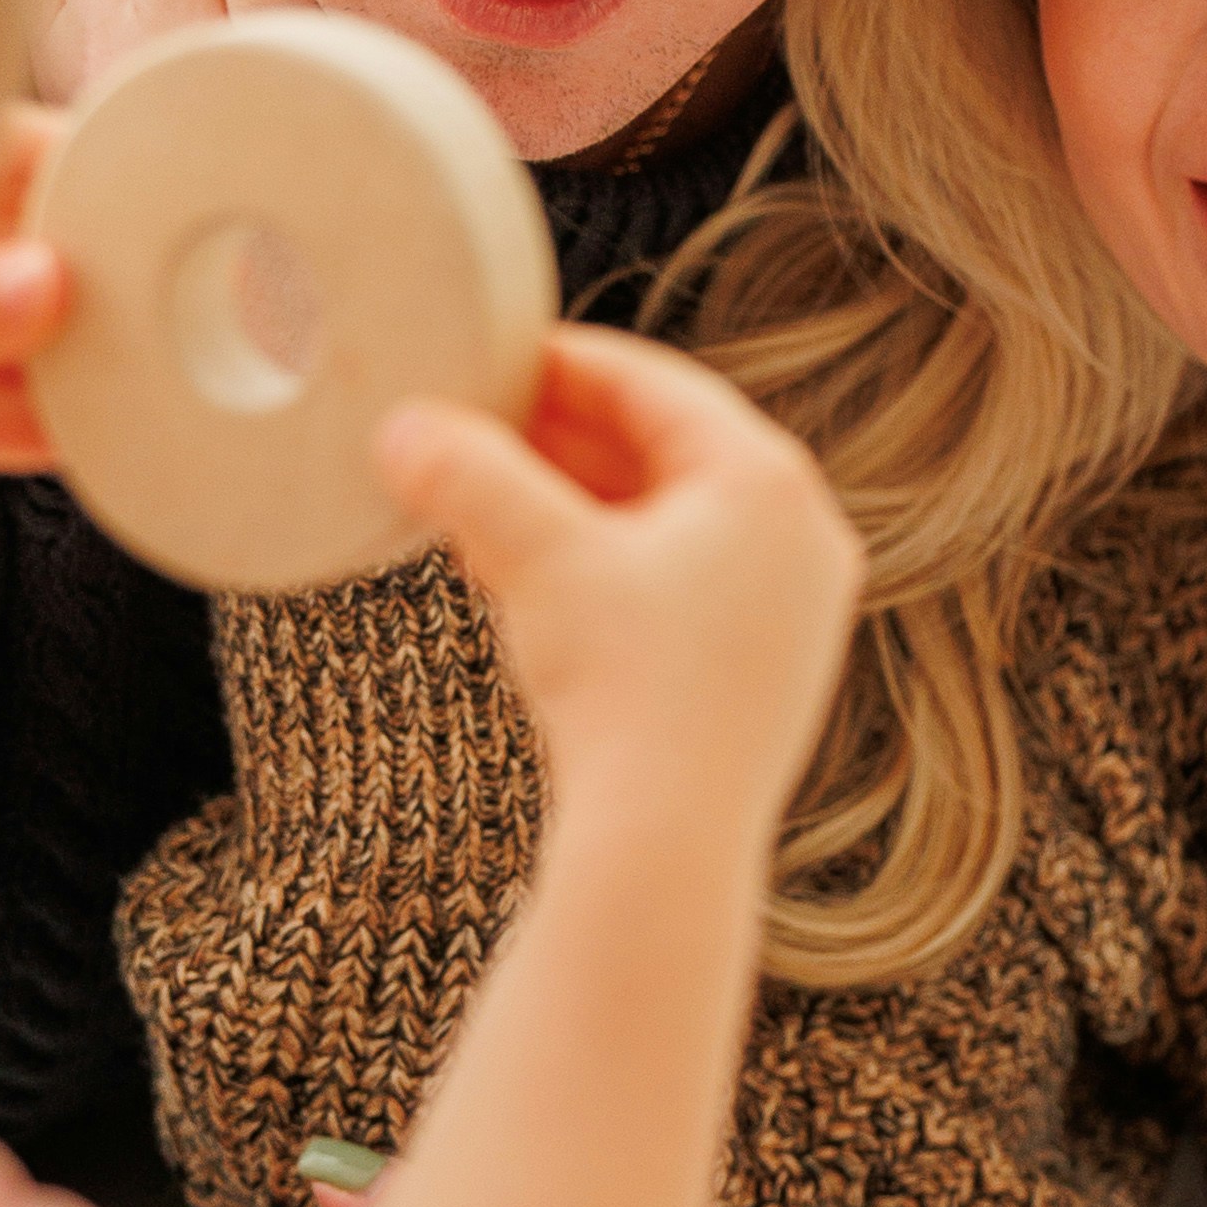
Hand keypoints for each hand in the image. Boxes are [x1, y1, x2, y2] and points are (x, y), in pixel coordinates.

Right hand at [383, 326, 859, 847]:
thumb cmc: (622, 692)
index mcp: (769, 481)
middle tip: (478, 434)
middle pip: (666, 452)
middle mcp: (805, 533)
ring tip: (489, 509)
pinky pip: (686, 581)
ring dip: (578, 507)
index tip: (492, 362)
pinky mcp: (775, 666)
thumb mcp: (534, 560)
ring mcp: (799, 605)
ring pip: (672, 521)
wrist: (669, 844)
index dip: (560, 366)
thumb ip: (467, 478)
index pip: (654, 385)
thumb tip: (401, 427)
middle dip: (560, 443)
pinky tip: (537, 578)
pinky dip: (612, 565)